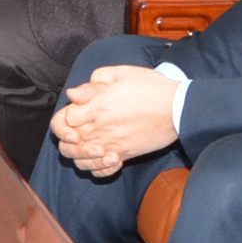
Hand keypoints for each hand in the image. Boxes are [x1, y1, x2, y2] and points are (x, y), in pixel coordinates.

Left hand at [52, 64, 180, 174]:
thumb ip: (93, 82)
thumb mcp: (120, 73)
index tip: (74, 112)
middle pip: (68, 144)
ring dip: (78, 155)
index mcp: (96, 107)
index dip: (64, 118)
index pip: (63, 121)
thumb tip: (74, 94)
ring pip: (81, 159)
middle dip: (67, 138)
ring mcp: (113, 144)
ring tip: (87, 145)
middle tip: (75, 131)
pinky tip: (101, 157)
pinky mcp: (126, 154)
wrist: (177, 107)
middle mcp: (101, 128)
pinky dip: (96, 167)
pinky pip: (102, 169)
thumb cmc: (150, 87)